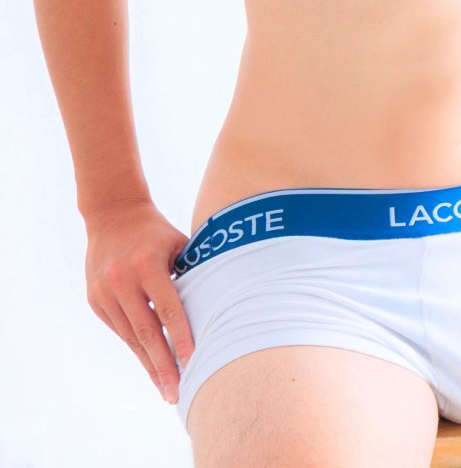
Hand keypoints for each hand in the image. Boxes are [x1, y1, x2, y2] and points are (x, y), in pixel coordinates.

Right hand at [84, 198, 194, 404]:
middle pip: (146, 332)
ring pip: (130, 336)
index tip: (193, 363)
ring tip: (165, 387)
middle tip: (177, 393)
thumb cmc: (156, 230)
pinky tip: (149, 364)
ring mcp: (104, 292)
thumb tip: (219, 304)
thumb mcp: (177, 243)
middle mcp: (122, 280)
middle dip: (162, 366)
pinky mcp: (95, 300)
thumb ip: (192, 271)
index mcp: (147, 264)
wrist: (112, 213)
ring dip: (148, 363)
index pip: (168, 309)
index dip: (182, 337)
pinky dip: (135, 347)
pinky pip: (119, 329)